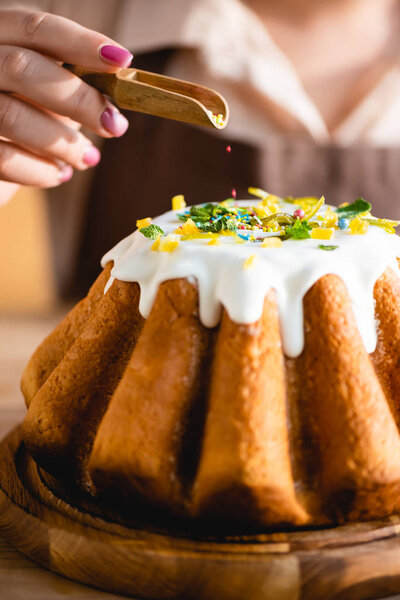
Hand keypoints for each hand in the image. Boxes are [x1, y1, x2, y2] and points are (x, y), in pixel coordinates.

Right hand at [0, 8, 132, 196]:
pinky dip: (40, 171)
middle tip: (114, 126)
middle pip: (22, 68)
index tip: (121, 62)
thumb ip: (73, 85)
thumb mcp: (47, 91)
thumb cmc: (25, 112)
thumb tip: (114, 103)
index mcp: (0, 35)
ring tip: (88, 157)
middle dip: (77, 99)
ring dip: (62, 144)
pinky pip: (4, 158)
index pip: (35, 28)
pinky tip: (60, 174)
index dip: (80, 43)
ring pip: (12, 116)